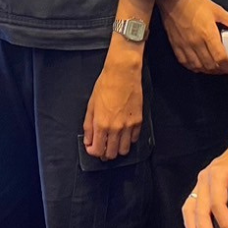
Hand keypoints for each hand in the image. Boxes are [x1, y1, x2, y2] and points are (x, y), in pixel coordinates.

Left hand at [83, 43, 142, 159]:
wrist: (122, 74)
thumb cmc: (105, 85)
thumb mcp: (91, 105)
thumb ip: (88, 125)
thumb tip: (88, 139)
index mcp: (101, 124)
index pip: (97, 150)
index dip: (93, 152)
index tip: (91, 148)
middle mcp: (116, 128)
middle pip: (112, 154)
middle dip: (105, 152)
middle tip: (102, 145)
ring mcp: (129, 126)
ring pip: (124, 150)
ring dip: (117, 148)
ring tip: (113, 141)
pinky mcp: (139, 122)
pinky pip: (134, 139)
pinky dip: (128, 140)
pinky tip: (123, 132)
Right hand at [159, 0, 227, 74]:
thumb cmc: (193, 2)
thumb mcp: (216, 9)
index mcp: (208, 34)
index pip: (221, 59)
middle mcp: (196, 43)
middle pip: (211, 66)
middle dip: (221, 70)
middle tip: (227, 69)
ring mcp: (184, 45)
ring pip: (198, 66)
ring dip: (208, 70)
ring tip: (215, 68)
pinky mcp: (175, 45)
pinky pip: (185, 62)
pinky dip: (194, 67)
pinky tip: (199, 65)